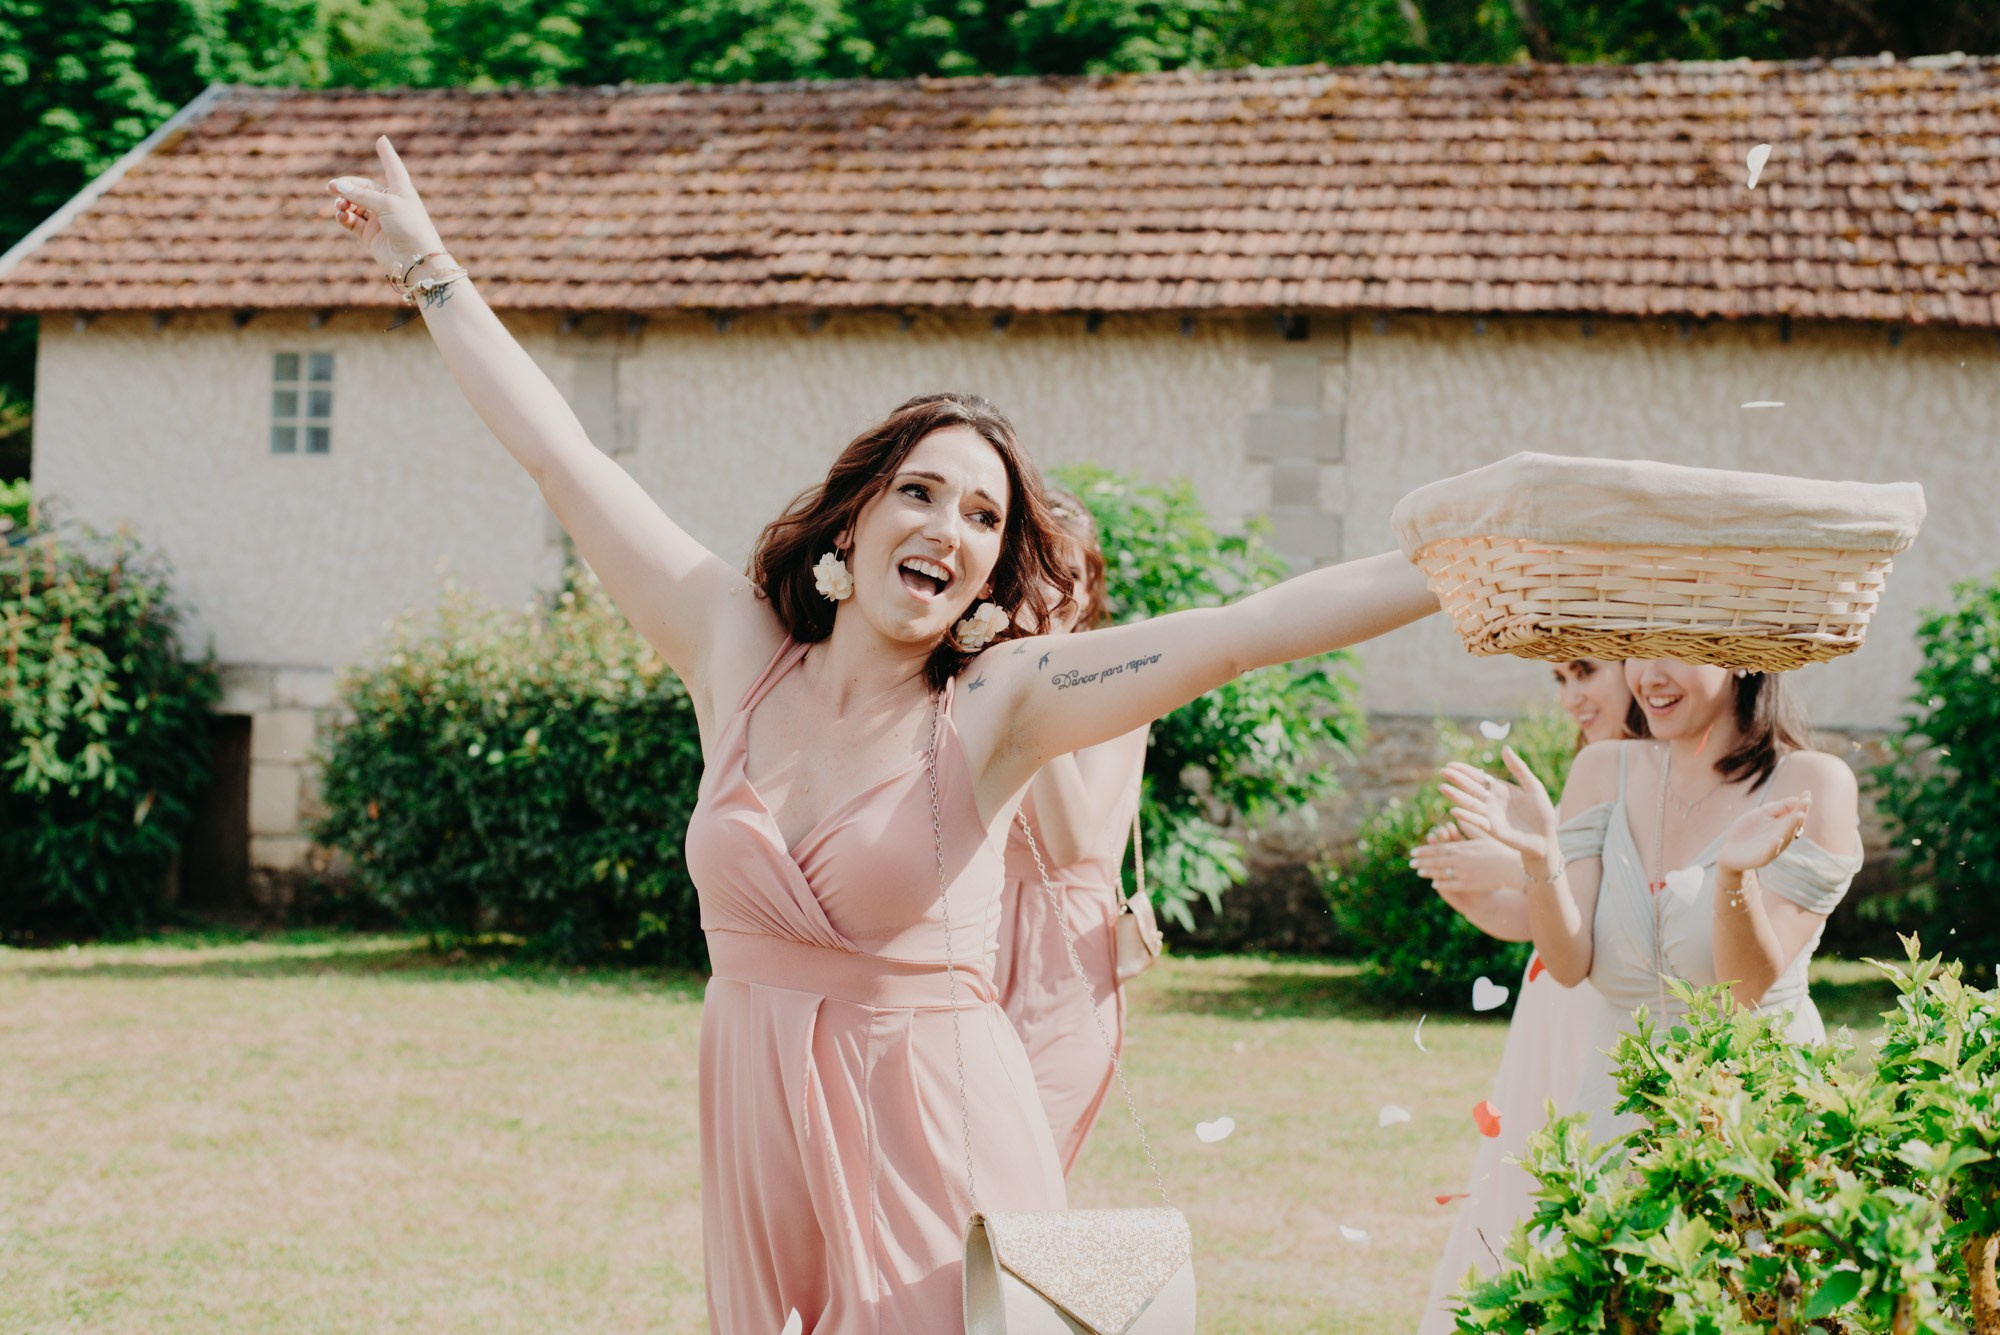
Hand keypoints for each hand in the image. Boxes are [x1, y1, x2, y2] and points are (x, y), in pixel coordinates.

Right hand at [326, 137, 447, 278]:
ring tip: (338, 204)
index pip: (392, 168)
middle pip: (363, 188)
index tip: (382, 140)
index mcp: (401, 191)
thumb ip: (361, 195)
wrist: (416, 261)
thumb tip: (338, 186)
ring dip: (343, 202)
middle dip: (346, 186)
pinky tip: (341, 215)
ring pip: (354, 204)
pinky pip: (351, 221)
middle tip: (332, 187)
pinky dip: (344, 217)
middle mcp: (390, 203)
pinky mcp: (370, 236)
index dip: (386, 154)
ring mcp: (379, 220)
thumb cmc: (409, 227)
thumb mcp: (386, 205)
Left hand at [1410, 823, 1522, 895]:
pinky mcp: (1470, 884)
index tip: (1413, 852)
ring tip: (1419, 872)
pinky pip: (1452, 885)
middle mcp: (1461, 861)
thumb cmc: (1499, 849)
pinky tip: (1434, 883)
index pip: (1439, 849)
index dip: (1425, 851)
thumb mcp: (1484, 836)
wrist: (1512, 867)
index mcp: (1463, 848)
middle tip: (1410, 863)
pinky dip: (1442, 884)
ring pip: (1441, 873)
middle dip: (1422, 862)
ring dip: (1429, 872)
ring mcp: (1464, 874)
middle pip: (1436, 861)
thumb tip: (1457, 817)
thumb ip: (1469, 828)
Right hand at [1439, 746, 1558, 867]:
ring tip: (1443, 788)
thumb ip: (1518, 768)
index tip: (1450, 764)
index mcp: (1499, 789)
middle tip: (1442, 772)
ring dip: (1456, 796)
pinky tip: (1455, 810)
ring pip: (1470, 803)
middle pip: (1470, 788)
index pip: (1478, 777)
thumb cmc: (1541, 812)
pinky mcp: (1492, 829)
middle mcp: (1491, 801)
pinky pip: (1477, 821)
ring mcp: (1490, 815)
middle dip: (1456, 780)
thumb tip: (1504, 747)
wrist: (1545, 837)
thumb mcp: (1533, 786)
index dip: (1464, 770)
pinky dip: (1467, 816)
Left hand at [1716, 794, 1811, 875]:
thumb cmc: (1748, 831)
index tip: (1807, 793)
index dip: (1801, 805)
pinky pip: (1769, 852)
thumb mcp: (1762, 814)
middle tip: (1806, 802)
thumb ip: (1778, 807)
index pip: (1796, 814)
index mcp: (1783, 825)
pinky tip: (1777, 839)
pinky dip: (1773, 846)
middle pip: (1793, 825)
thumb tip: (1798, 798)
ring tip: (1798, 815)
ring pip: (1785, 837)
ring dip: (1791, 826)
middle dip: (1800, 813)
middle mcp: (1782, 836)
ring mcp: (1773, 848)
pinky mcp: (1762, 858)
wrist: (1730, 851)